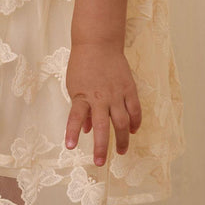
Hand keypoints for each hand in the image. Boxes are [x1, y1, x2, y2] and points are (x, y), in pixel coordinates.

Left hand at [64, 42, 141, 165]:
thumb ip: (81, 108)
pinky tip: (133, 131)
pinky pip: (135, 110)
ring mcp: (116, 93)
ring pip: (122, 122)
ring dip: (121, 139)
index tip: (70, 147)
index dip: (72, 132)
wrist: (98, 42)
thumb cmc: (82, 64)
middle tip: (99, 162)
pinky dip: (135, 122)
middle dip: (101, 146)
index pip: (75, 117)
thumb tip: (86, 129)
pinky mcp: (129, 88)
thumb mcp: (74, 85)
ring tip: (121, 151)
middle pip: (102, 126)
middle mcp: (100, 97)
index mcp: (82, 95)